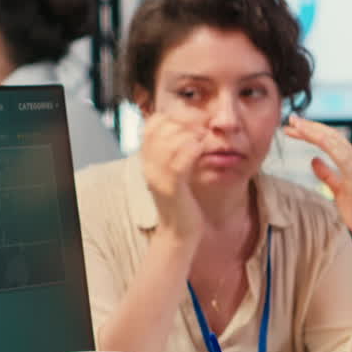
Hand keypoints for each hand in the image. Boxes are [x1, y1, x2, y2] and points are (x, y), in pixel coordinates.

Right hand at [141, 114, 206, 245]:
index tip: (191, 121)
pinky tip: (202, 149)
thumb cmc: (181, 202)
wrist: (178, 234)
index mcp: (148, 161)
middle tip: (202, 128)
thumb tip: (192, 130)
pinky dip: (192, 150)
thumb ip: (176, 153)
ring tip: (203, 138)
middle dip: (184, 123)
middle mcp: (149, 167)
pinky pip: (179, 162)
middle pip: (160, 129)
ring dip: (190, 135)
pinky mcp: (172, 189)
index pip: (151, 125)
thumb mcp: (175, 173)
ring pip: (169, 142)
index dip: (171, 117)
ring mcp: (158, 178)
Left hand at [283, 116, 351, 247]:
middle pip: (332, 136)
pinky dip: (324, 143)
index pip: (331, 140)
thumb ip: (326, 174)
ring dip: (313, 131)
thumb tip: (313, 159)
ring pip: (334, 141)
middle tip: (291, 119)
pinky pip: (339, 154)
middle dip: (310, 126)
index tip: (295, 126)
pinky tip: (310, 137)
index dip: (313, 131)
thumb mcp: (336, 189)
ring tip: (295, 125)